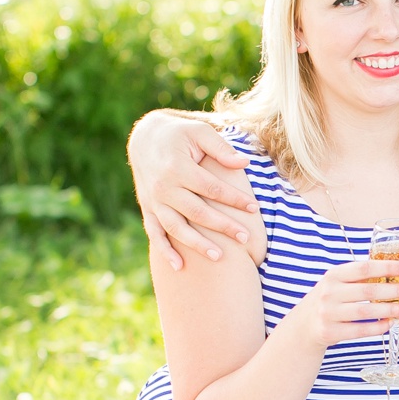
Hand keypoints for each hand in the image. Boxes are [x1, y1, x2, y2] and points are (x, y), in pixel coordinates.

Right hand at [127, 111, 266, 269]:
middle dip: (222, 226)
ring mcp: (154, 201)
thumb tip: (244, 162)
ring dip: (197, 244)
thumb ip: (220, 148)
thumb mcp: (199, 132)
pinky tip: (179, 267)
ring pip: (176, 227)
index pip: (211, 188)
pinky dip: (165, 251)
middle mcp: (164, 187)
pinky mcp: (148, 209)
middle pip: (197, 212)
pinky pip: (155, 233)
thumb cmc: (179, 135)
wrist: (145, 138)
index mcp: (177, 167)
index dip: (233, 199)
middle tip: (245, 237)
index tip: (254, 208)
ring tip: (220, 257)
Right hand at [283, 259, 398, 349]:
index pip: (364, 268)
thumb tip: (398, 273)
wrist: (303, 326)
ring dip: (391, 310)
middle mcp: (329, 292)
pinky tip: (392, 323)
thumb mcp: (338, 283)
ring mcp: (328, 313)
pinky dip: (378, 327)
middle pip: (369, 290)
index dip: (388, 267)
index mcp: (334, 275)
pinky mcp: (330, 332)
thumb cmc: (330, 300)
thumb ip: (360, 278)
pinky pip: (359, 330)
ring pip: (366, 311)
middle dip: (396, 290)